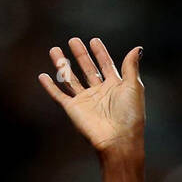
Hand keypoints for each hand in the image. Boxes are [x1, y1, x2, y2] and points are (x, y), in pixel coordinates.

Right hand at [38, 37, 144, 154]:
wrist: (118, 140)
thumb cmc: (130, 116)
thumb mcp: (133, 87)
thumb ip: (131, 66)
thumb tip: (138, 48)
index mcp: (115, 88)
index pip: (106, 66)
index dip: (100, 53)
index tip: (94, 40)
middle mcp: (99, 94)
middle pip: (87, 70)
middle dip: (80, 55)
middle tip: (73, 40)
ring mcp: (85, 101)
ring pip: (71, 79)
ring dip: (62, 65)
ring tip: (54, 50)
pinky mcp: (73, 109)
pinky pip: (58, 96)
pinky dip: (50, 87)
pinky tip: (42, 76)